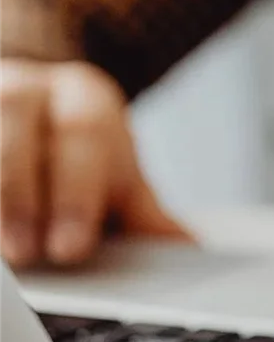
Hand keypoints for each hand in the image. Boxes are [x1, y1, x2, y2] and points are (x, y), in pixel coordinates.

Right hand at [0, 59, 188, 266]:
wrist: (33, 108)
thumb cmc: (77, 153)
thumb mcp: (114, 174)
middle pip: (19, 119)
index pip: (83, 131)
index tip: (70, 250)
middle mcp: (27, 85)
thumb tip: (188, 251)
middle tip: (28, 255)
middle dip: (23, 195)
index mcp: (82, 94)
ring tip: (3, 253)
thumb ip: (143, 213)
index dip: (76, 194)